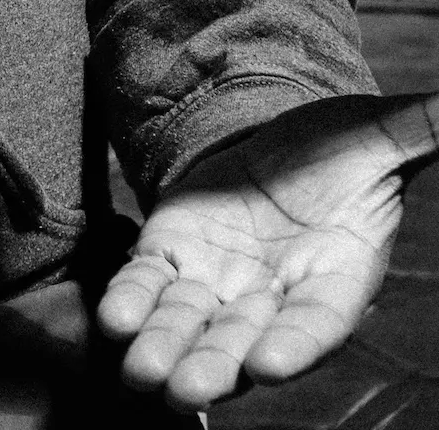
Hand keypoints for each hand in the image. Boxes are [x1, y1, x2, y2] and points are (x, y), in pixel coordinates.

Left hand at [98, 91, 438, 411]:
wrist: (280, 144)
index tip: (268, 364)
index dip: (295, 345)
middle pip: (244, 341)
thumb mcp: (377, 138)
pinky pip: (150, 283)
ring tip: (141, 370)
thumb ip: (414, 133)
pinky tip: (111, 319)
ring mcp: (220, 279)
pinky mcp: (173, 252)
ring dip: (164, 346)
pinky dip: (130, 301)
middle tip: (185, 387)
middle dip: (215, 364)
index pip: (317, 323)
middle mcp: (274, 295)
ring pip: (190, 324)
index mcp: (334, 278)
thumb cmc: (340, 153)